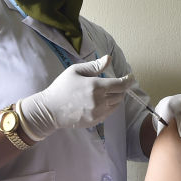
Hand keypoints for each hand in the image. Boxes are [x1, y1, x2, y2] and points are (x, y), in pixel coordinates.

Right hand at [19, 54, 133, 140]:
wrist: (50, 110)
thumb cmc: (61, 87)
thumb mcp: (76, 71)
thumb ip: (94, 66)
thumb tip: (109, 58)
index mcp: (95, 86)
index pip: (120, 84)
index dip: (128, 80)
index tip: (130, 76)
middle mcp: (99, 101)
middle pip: (120, 95)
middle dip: (121, 88)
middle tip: (118, 83)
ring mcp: (98, 113)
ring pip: (116, 105)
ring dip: (116, 97)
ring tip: (109, 91)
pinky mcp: (95, 121)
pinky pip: (109, 113)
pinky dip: (109, 106)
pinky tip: (102, 101)